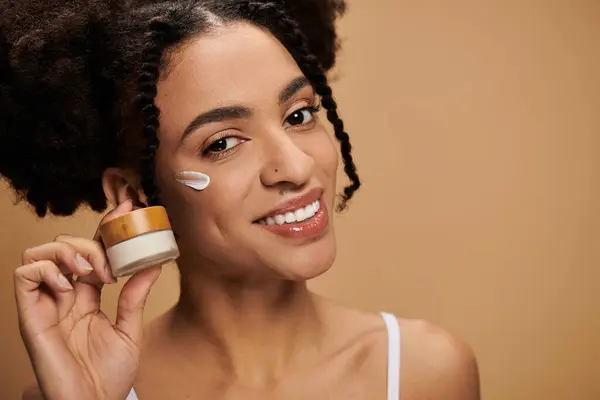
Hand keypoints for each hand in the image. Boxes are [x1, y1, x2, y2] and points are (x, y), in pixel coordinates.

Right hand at [15, 200, 161, 399]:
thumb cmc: (109, 376)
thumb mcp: (129, 328)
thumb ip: (136, 295)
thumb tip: (154, 262)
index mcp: (87, 297)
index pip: (90, 253)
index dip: (103, 230)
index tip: (125, 210)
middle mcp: (64, 297)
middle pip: (64, 247)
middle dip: (88, 244)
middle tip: (110, 268)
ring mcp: (46, 305)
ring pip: (38, 254)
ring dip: (66, 252)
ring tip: (89, 272)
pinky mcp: (31, 317)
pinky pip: (24, 276)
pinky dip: (46, 269)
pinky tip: (69, 284)